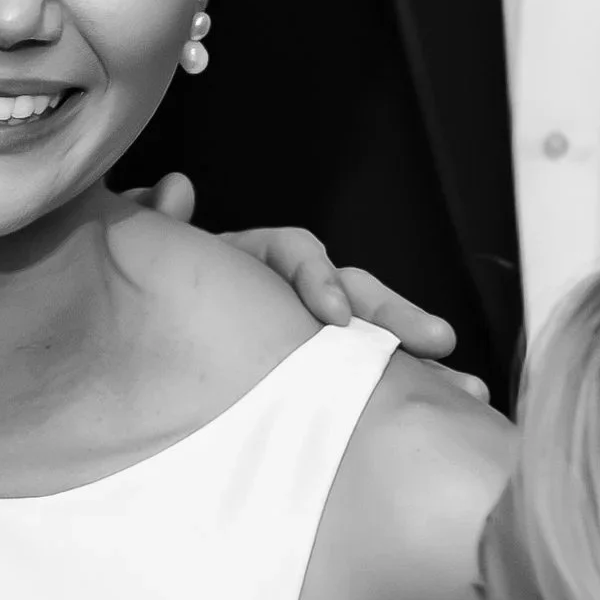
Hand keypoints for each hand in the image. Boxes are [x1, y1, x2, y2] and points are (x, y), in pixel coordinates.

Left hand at [141, 173, 484, 394]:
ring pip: (367, 338)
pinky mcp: (315, 375)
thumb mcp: (148, 264)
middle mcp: (284, 296)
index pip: (294, 258)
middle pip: (352, 294)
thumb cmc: (144, 305)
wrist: (135, 361)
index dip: (317, 279)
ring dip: (412, 361)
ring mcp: (303, 335)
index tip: (334, 315)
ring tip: (465, 388)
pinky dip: (401, 392)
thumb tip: (176, 188)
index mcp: (246, 267)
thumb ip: (157, 228)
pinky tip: (450, 411)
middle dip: (396, 319)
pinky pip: (363, 381)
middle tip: (439, 341)